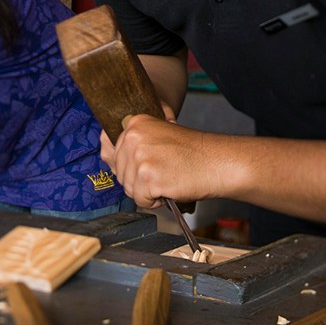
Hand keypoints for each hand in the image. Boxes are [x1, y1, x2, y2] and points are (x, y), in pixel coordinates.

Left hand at [101, 113, 223, 208]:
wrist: (218, 163)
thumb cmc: (192, 153)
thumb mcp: (158, 136)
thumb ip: (133, 143)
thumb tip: (107, 155)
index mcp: (135, 123)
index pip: (107, 148)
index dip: (123, 163)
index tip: (139, 165)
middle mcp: (134, 137)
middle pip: (120, 172)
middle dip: (138, 180)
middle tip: (162, 173)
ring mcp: (140, 157)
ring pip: (129, 188)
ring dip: (147, 191)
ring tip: (167, 179)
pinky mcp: (148, 177)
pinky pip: (141, 200)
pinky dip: (154, 201)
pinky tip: (169, 188)